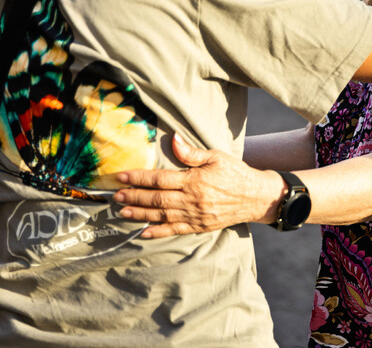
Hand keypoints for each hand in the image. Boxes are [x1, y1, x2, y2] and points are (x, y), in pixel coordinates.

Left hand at [112, 135, 284, 238]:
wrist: (255, 197)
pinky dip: (158, 232)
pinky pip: (175, 230)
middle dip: (134, 196)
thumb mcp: (215, 156)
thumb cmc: (235, 173)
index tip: (122, 176)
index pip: (160, 179)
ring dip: (140, 214)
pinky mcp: (199, 226)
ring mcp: (195, 215)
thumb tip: (174, 139)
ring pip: (162, 216)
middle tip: (115, 196)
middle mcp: (192, 200)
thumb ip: (191, 152)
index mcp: (194, 180)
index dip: (139, 178)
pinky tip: (143, 232)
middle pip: (157, 199)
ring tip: (123, 211)